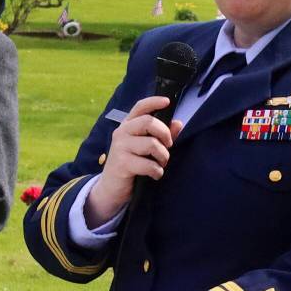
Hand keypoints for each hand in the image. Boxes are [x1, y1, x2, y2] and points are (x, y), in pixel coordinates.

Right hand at [86, 96, 183, 225]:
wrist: (111, 188)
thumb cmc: (131, 164)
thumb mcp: (146, 148)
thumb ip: (161, 135)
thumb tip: (178, 123)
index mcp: (128, 125)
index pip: (140, 107)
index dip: (154, 101)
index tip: (167, 102)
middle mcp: (122, 132)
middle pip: (149, 121)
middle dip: (165, 134)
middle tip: (168, 145)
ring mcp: (120, 147)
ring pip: (152, 144)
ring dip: (163, 157)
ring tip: (160, 163)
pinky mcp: (122, 163)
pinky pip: (149, 164)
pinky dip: (157, 171)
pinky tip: (154, 174)